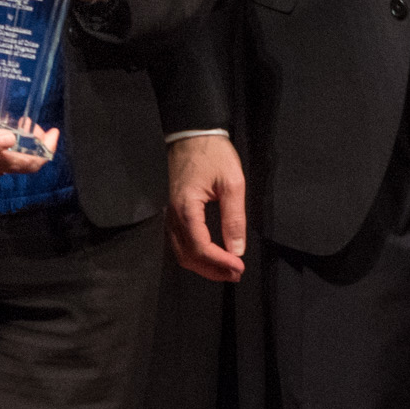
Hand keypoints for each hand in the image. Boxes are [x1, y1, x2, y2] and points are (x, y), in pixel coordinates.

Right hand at [168, 132, 247, 280]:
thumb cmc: (213, 154)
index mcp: (186, 209)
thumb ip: (234, 218)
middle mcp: (172, 216)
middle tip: (235, 274)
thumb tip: (237, 248)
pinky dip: (195, 255)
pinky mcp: (172, 212)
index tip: (239, 267)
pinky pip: (179, 242)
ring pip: (181, 252)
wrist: (192, 134)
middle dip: (212, 270)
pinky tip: (211, 256)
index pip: (201, 248)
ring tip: (226, 270)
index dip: (220, 262)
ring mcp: (169, 214)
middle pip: (188, 256)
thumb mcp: (232, 183)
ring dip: (203, 266)